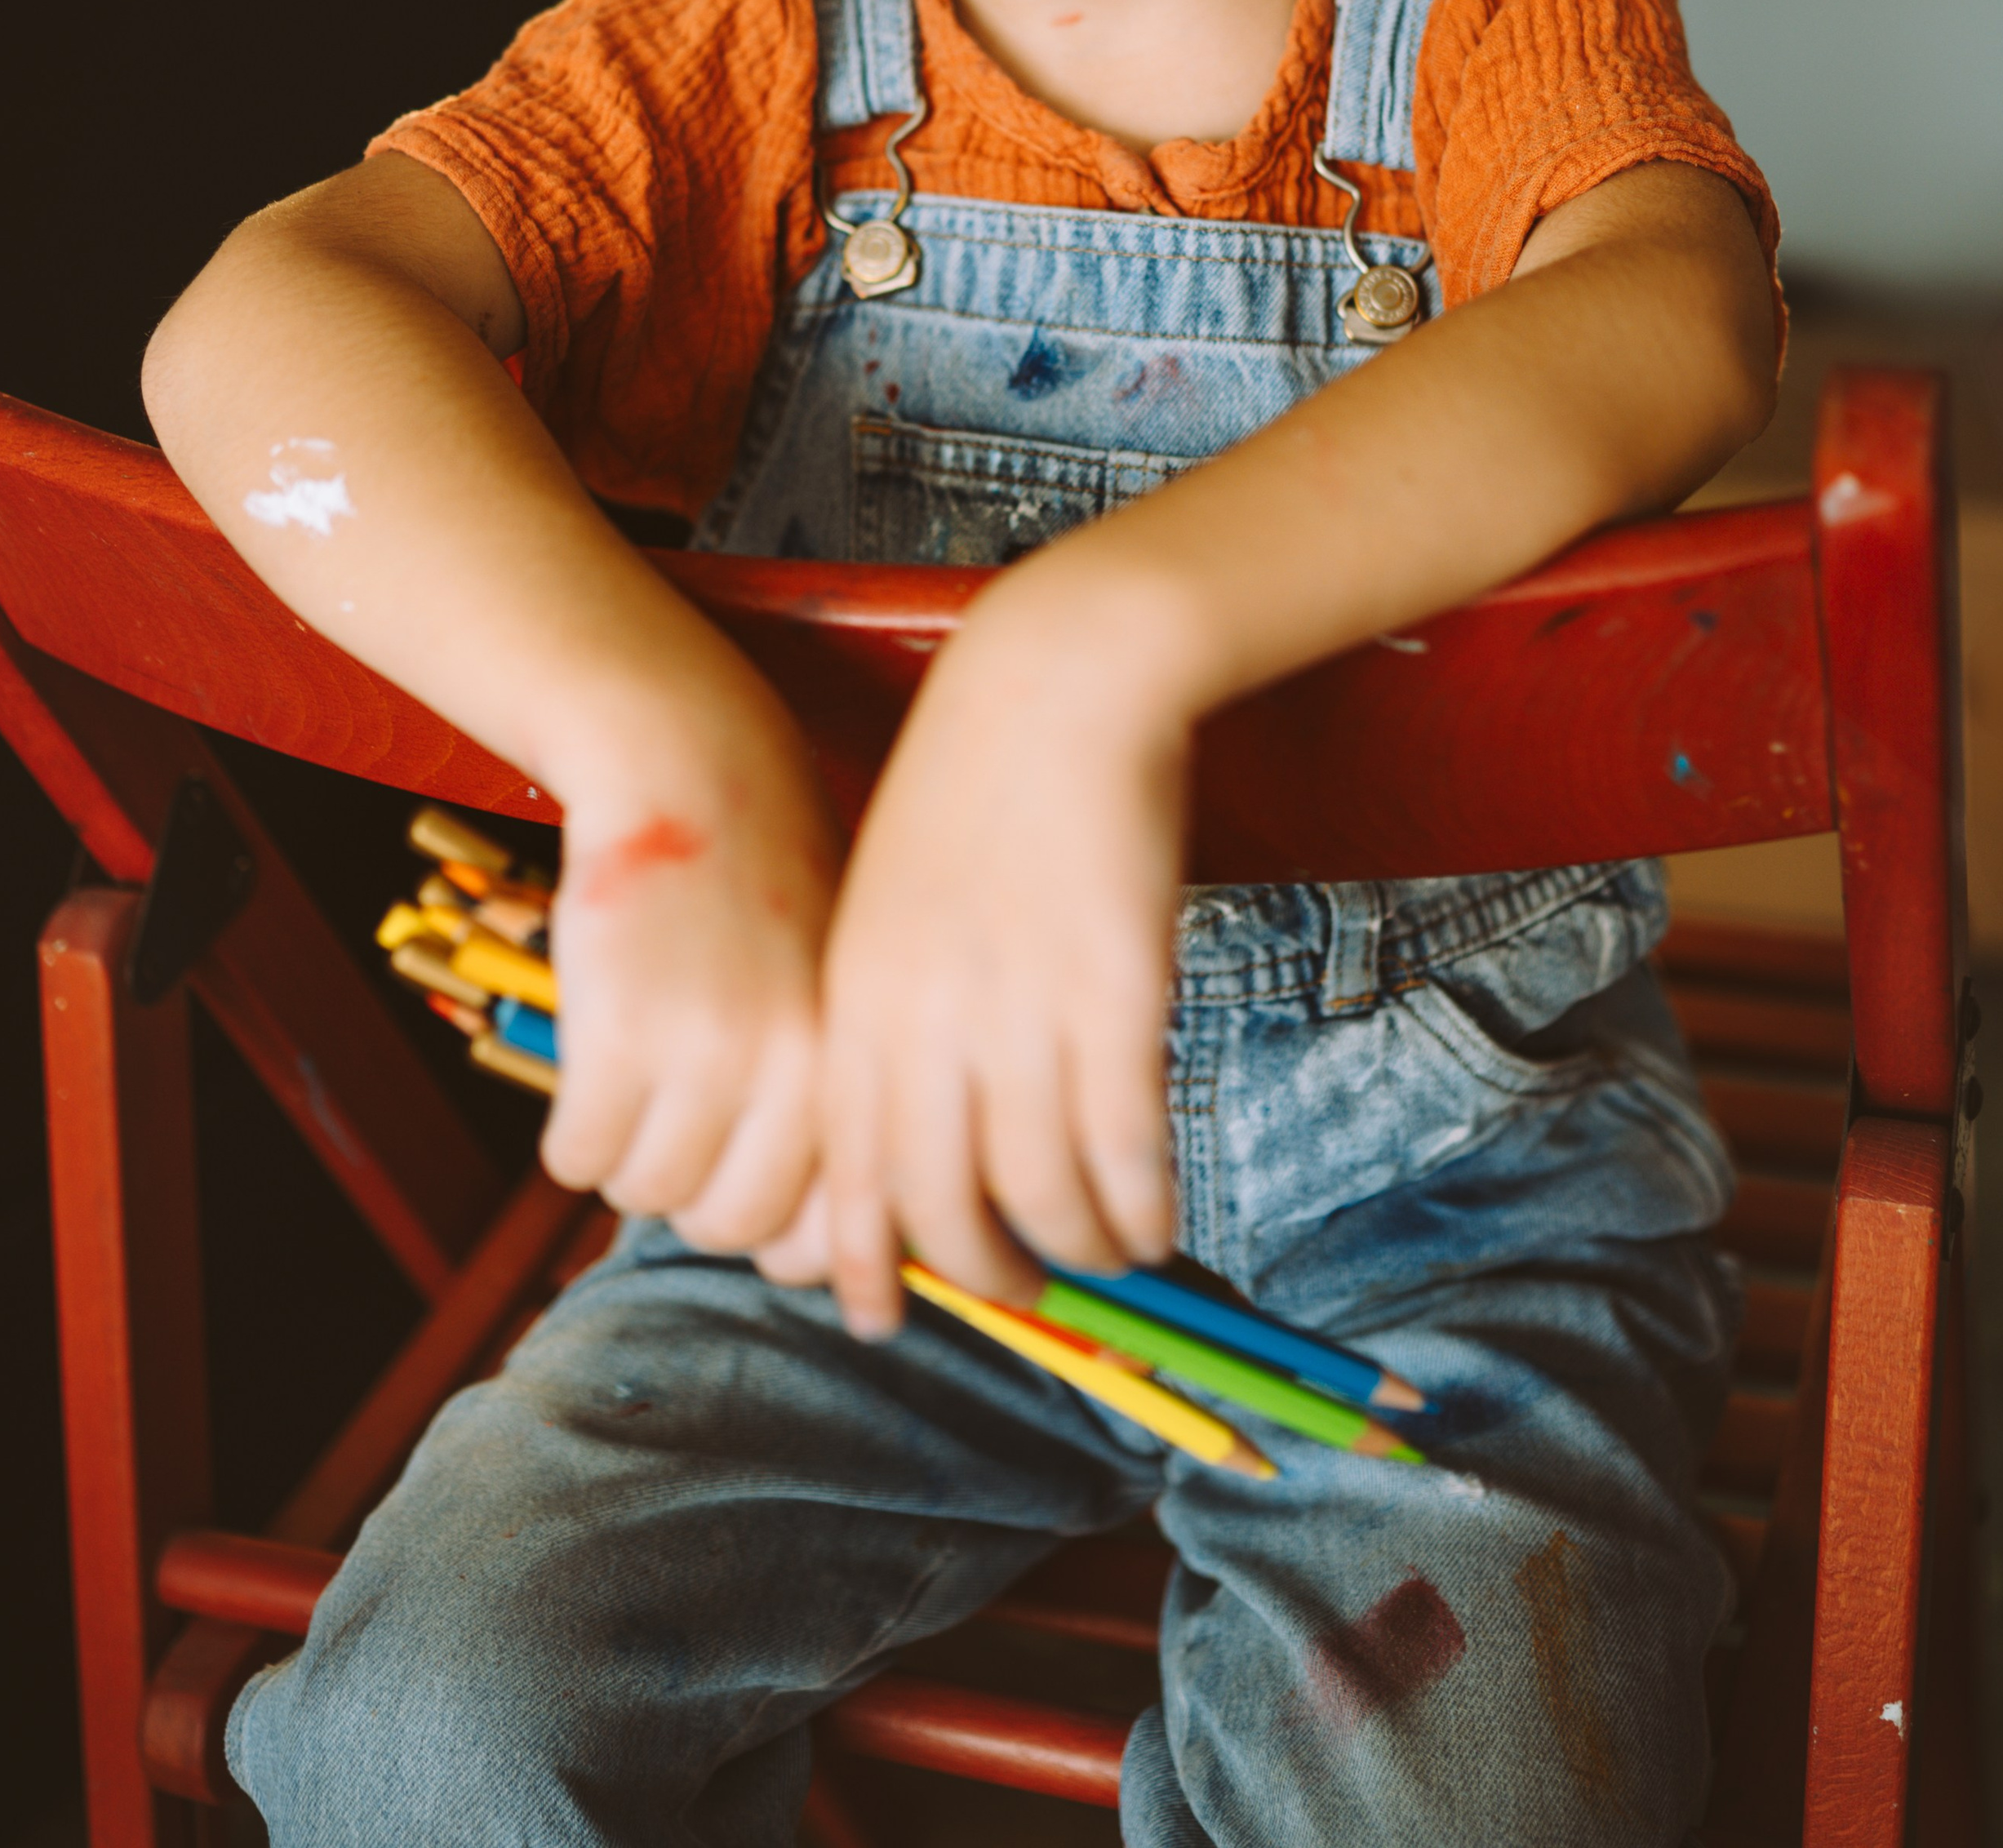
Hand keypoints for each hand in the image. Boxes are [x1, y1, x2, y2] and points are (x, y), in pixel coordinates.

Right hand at [541, 685, 842, 1255]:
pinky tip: (594, 1071)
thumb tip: (812, 1272)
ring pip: (649, 1198)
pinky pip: (577, 1162)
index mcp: (861, 1065)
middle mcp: (799, 1068)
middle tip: (686, 1120)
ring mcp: (709, 1052)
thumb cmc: (770, 892)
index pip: (827, 1235)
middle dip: (698, 1195)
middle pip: (731, 1230)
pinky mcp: (619, 1034)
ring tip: (642, 1081)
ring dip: (631, 1159)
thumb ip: (836, 1119)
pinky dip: (573, 1138)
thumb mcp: (841, 998)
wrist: (690, 768)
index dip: (785, 1236)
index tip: (761, 1196)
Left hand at [817, 574, 1187, 1336]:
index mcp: (856, 998)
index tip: (878, 1317)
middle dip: (985, 1273)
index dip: (864, 1260)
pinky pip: (1123, 1148)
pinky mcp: (1113, 995)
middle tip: (1024, 1294)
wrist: (1056, 686)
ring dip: (1078, 1249)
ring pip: (1040, 1194)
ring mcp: (1018, 1012)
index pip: (847, 1170)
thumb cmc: (977, 784)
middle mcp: (924, 1023)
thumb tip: (921, 1117)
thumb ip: (893, 1004)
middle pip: (941, 1207)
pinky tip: (1155, 1220)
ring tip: (1110, 1257)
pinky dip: (1139, 1205)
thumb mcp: (893, 898)